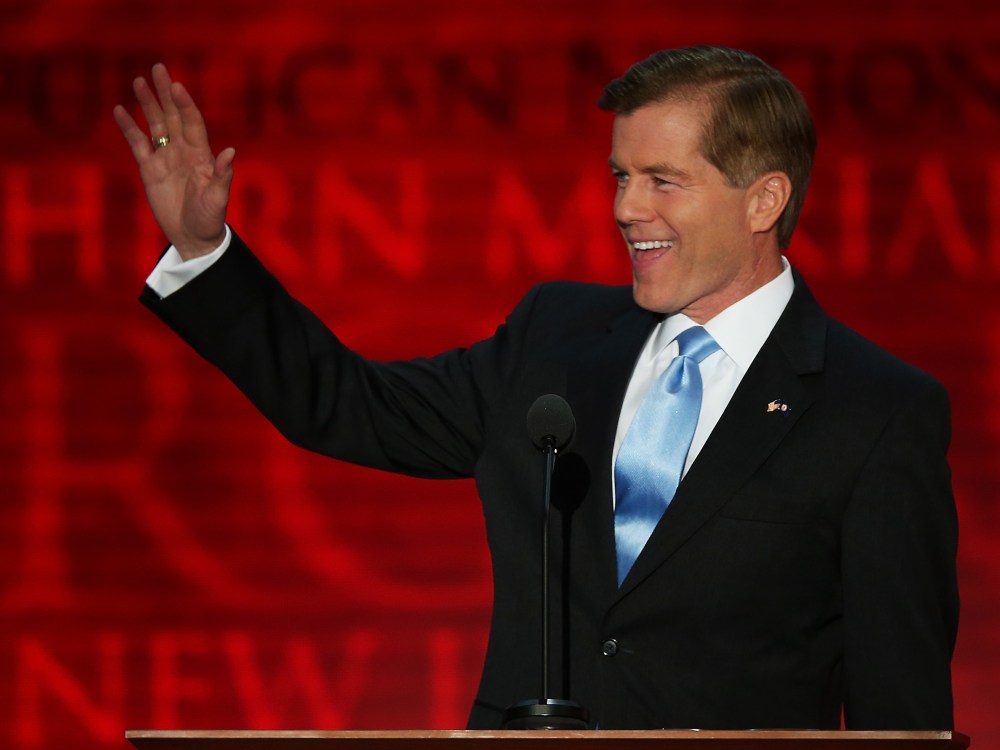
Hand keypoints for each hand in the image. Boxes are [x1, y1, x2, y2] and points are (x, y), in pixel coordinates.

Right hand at [113, 63, 234, 259]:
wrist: (194, 237)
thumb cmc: (210, 219)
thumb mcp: (218, 199)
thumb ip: (222, 175)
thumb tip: (230, 152)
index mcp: (201, 155)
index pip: (192, 122)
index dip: (185, 105)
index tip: (177, 86)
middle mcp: (183, 151)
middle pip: (172, 116)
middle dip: (165, 93)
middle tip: (158, 69)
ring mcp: (165, 158)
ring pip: (155, 125)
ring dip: (147, 104)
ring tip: (138, 82)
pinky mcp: (149, 169)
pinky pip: (137, 143)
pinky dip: (129, 127)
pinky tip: (119, 110)